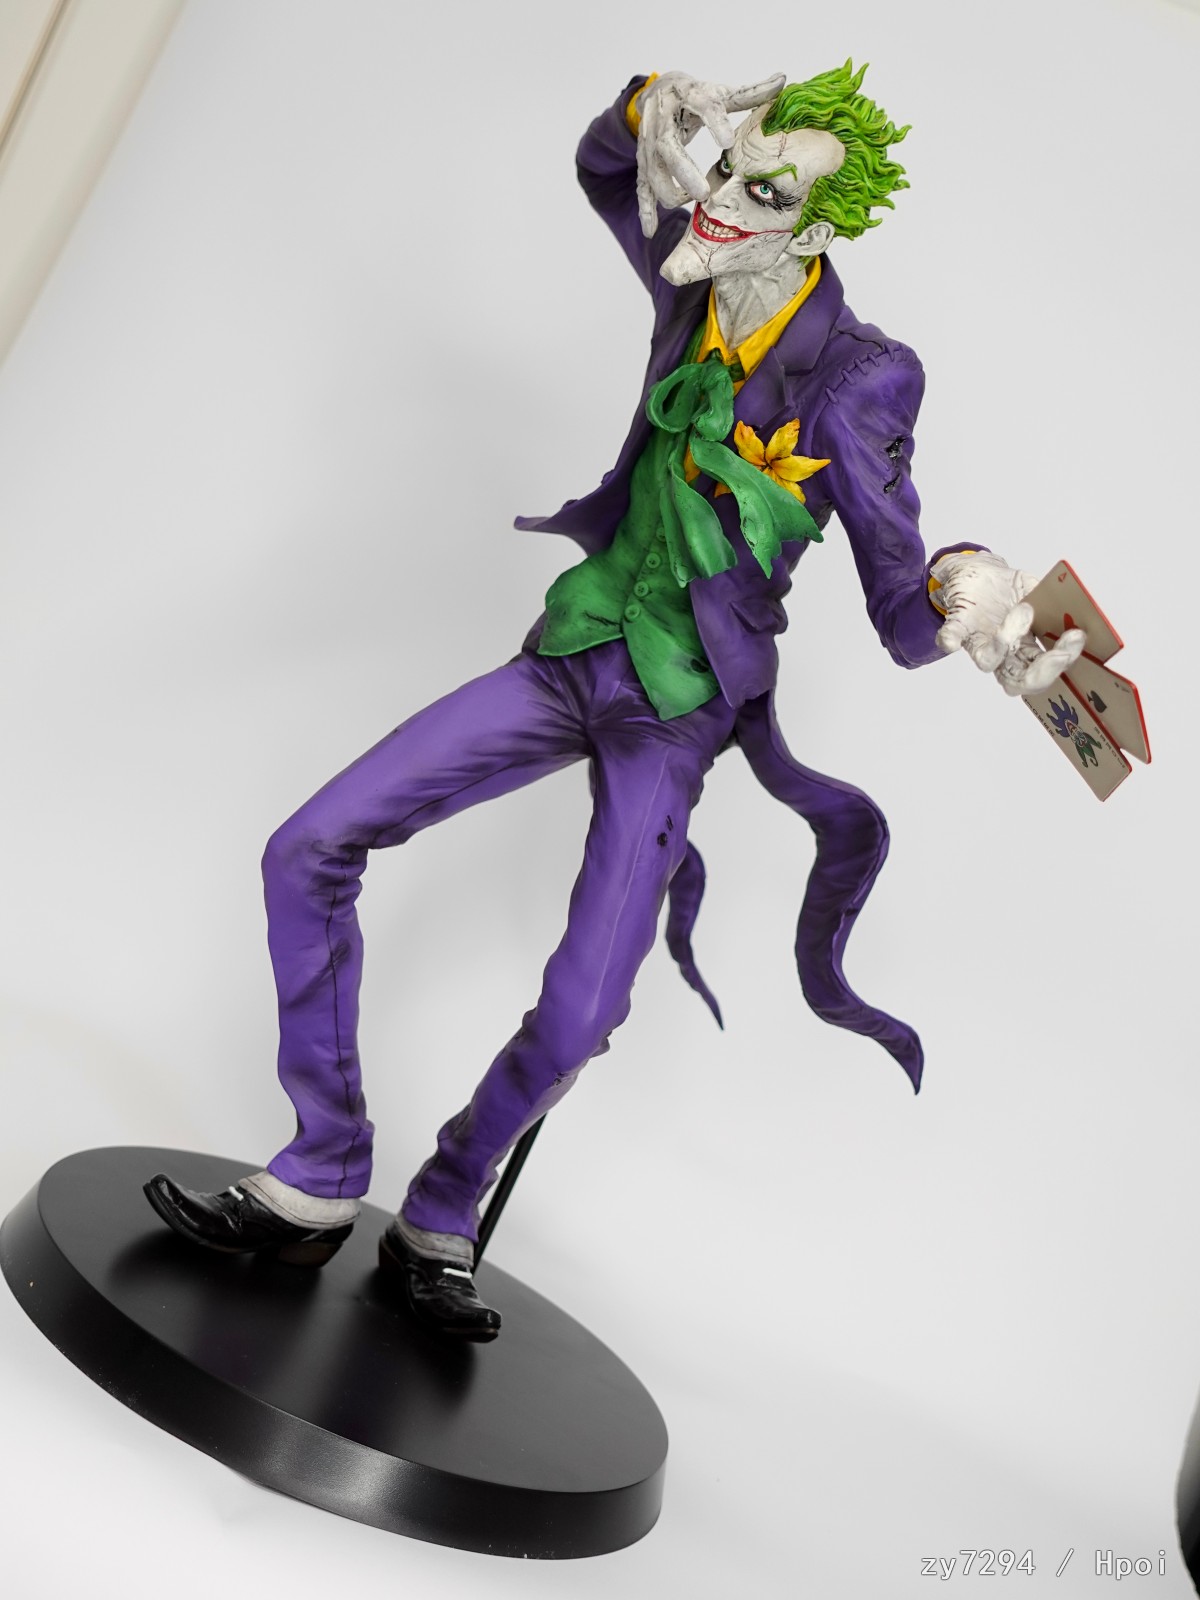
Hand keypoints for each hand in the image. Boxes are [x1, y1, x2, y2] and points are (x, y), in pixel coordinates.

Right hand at [635, 71, 785, 237]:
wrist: (657, 92)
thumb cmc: (695, 96)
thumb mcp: (719, 92)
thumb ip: (750, 92)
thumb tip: (782, 80)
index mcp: (687, 94)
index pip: (701, 105)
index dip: (713, 122)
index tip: (728, 142)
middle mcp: (662, 118)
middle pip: (667, 146)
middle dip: (684, 171)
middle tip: (704, 193)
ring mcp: (648, 142)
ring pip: (651, 170)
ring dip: (667, 191)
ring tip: (689, 204)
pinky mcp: (642, 160)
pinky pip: (641, 186)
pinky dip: (645, 209)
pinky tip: (651, 231)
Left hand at [932, 551, 1085, 696]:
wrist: (974, 573)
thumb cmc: (1005, 588)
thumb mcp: (1035, 589)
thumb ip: (1052, 599)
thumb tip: (1071, 606)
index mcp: (1025, 648)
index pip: (1045, 670)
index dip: (1062, 661)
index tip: (1078, 637)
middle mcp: (1002, 653)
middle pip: (1020, 681)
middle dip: (1043, 671)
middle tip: (1060, 653)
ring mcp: (979, 643)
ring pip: (988, 663)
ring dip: (1006, 643)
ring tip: (1024, 610)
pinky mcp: (957, 628)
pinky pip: (950, 640)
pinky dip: (950, 641)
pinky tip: (953, 639)